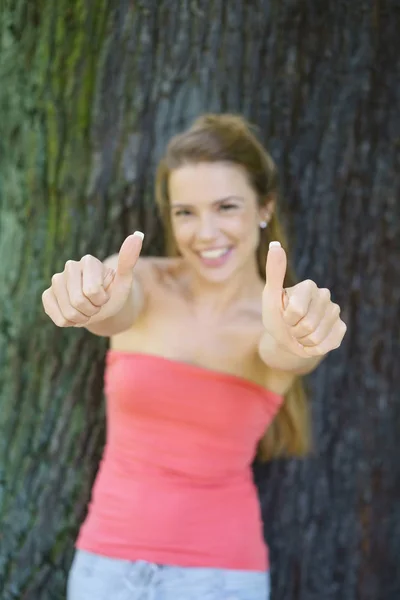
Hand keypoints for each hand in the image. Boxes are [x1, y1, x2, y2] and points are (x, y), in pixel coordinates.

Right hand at [42, 231, 143, 326]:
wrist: (102, 306)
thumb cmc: (114, 292)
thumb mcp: (125, 280)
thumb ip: (129, 260)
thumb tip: (137, 235)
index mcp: (88, 261)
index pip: (92, 292)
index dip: (102, 300)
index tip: (105, 295)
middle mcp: (70, 267)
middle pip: (78, 302)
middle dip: (92, 310)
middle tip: (96, 304)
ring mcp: (56, 280)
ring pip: (68, 313)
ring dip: (82, 317)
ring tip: (87, 308)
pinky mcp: (47, 295)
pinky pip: (58, 318)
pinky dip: (70, 322)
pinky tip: (75, 313)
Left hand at [262, 242, 346, 357]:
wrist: (286, 337)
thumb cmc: (276, 314)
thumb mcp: (270, 296)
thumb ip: (274, 272)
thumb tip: (275, 245)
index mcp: (309, 286)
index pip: (297, 311)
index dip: (286, 319)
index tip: (284, 315)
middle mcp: (325, 295)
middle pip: (307, 325)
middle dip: (295, 331)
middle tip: (292, 325)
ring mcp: (335, 312)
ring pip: (316, 337)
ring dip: (303, 340)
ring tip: (300, 332)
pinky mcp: (341, 328)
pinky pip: (328, 344)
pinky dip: (314, 348)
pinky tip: (311, 340)